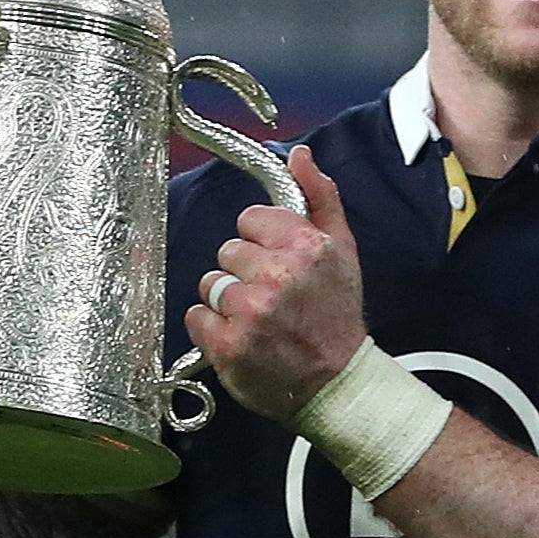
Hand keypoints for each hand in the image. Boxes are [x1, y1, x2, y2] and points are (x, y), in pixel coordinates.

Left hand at [183, 147, 368, 421]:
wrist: (337, 383)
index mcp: (306, 246)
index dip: (260, 242)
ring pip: (210, 283)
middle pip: (227, 252)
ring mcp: (250, 311)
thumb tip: (299, 155)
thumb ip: (319, 197)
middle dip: (244, 273)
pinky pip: (196, 316)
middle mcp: (278, 275)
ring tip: (258, 320)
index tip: (276, 263)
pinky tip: (240, 337)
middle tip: (272, 298)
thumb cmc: (336, 315)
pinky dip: (212, 329)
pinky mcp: (228, 344)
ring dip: (227, 301)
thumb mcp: (343, 250)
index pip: (248, 219)